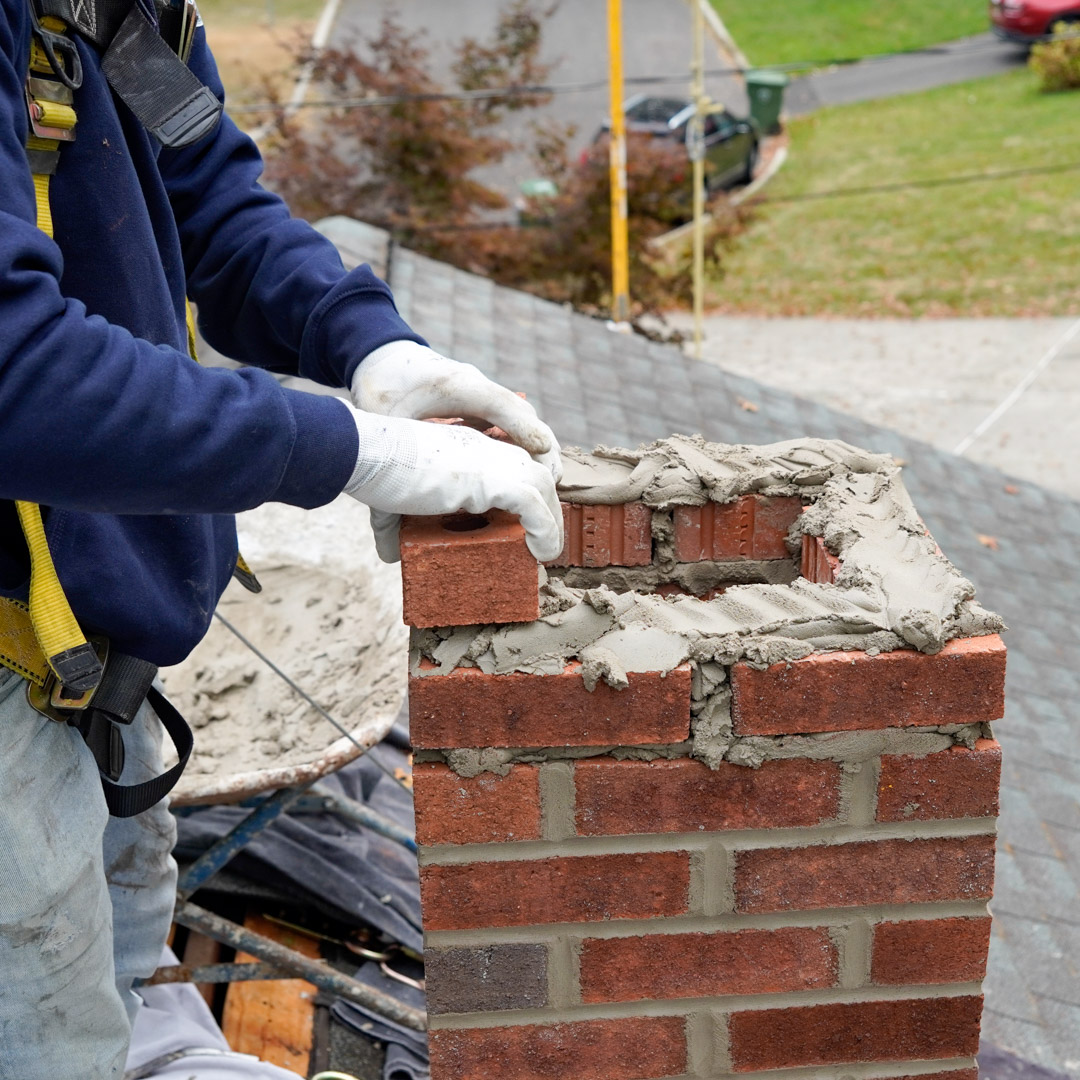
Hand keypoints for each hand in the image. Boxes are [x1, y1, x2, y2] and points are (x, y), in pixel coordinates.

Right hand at [341, 403, 563, 563]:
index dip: (522, 493)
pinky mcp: (492, 479)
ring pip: (543, 487)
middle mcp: (485, 448)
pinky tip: (542, 551)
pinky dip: (546, 530)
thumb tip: (389, 555)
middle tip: (540, 538)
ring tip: (545, 550)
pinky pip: (535, 507)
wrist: (365, 452)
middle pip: (534, 472)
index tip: (521, 522)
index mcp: (465, 446)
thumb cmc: (372, 471)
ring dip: (551, 520)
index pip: (509, 465)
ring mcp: (492, 461)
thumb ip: (394, 525)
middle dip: (544, 505)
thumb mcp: (391, 500)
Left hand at [351, 340, 562, 482]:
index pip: (499, 403)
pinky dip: (522, 447)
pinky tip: (524, 476)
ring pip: (522, 420)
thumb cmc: (380, 385)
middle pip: (523, 414)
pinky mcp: (480, 405)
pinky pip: (511, 425)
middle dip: (542, 448)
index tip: (542, 453)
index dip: (523, 428)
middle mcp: (477, 386)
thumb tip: (395, 500)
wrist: (380, 352)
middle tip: (550, 483)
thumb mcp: (381, 418)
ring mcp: (482, 394)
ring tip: (546, 485)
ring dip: (537, 449)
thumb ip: (391, 451)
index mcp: (455, 384)